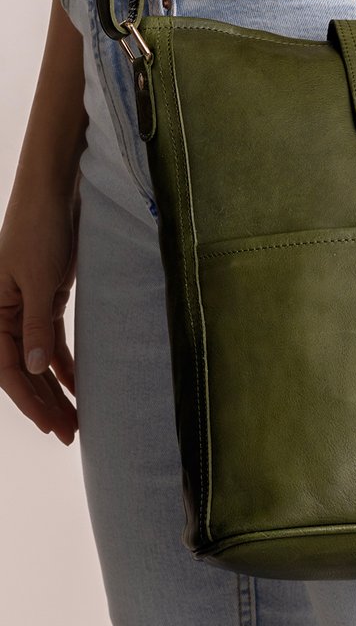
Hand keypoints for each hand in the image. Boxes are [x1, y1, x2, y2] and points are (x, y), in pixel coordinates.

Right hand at [0, 189, 80, 444]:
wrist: (53, 192)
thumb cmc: (39, 229)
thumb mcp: (40, 280)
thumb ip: (36, 325)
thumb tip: (34, 369)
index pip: (7, 368)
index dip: (28, 400)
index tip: (51, 424)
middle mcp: (3, 314)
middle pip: (23, 370)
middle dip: (45, 403)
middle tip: (70, 433)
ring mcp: (25, 308)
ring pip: (39, 360)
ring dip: (56, 390)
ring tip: (76, 420)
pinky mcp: (46, 300)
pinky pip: (52, 342)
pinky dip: (65, 365)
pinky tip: (78, 387)